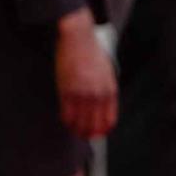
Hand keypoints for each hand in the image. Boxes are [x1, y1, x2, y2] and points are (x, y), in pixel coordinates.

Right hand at [55, 9, 117, 138]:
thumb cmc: (91, 53)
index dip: (103, 129)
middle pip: (94, 124)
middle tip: (84, 136)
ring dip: (76, 129)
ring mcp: (83, 94)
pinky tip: (65, 121)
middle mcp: (98, 94)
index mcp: (110, 90)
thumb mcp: (106, 72)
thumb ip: (104, 89)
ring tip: (74, 131)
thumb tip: (101, 105)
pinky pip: (67, 113)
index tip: (98, 133)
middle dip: (89, 133)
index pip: (109, 118)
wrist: (79, 40)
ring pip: (80, 121)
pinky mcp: (67, 91)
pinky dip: (66, 120)